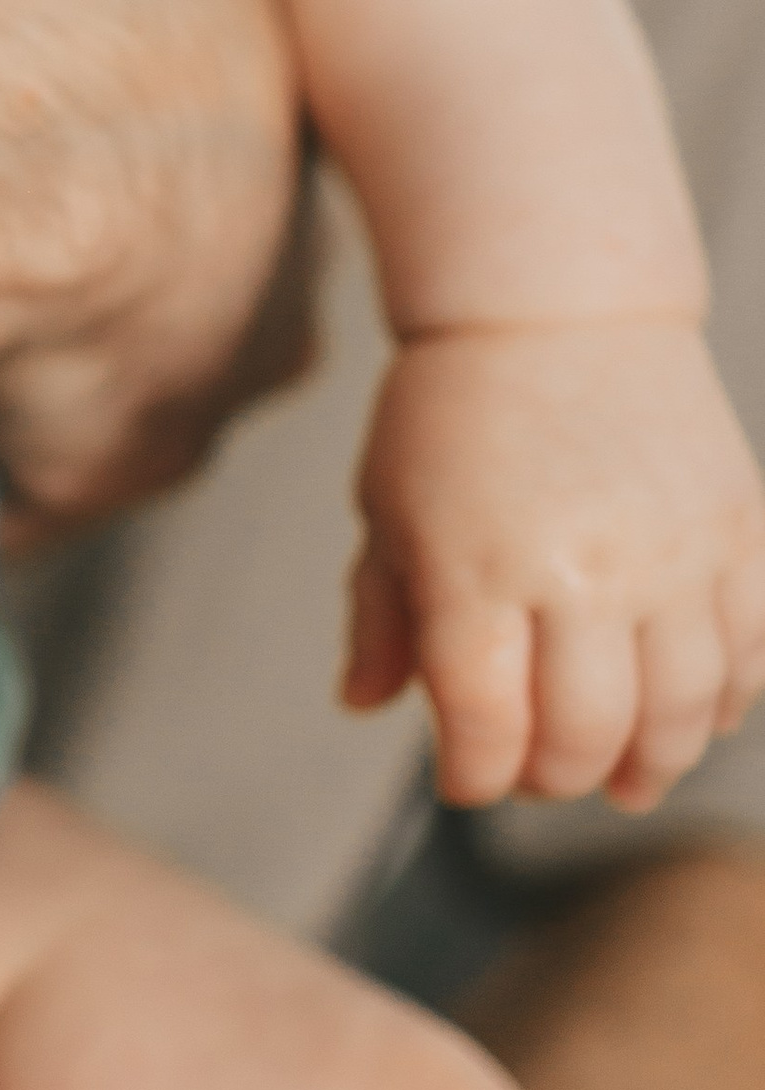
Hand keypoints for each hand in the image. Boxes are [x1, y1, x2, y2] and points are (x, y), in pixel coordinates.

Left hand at [346, 316, 764, 810]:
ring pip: (680, 713)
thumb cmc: (453, 415)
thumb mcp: (387, 506)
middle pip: (584, 734)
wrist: (556, 309)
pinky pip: (749, 657)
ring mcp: (672, 553)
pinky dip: (722, 706)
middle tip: (537, 774)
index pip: (484, 724)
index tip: (465, 779)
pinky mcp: (737, 533)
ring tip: (622, 776)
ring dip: (648, 764)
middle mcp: (581, 567)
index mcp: (475, 565)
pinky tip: (686, 715)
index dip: (473, 775)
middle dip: (553, 778)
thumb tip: (362, 703)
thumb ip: (380, 615)